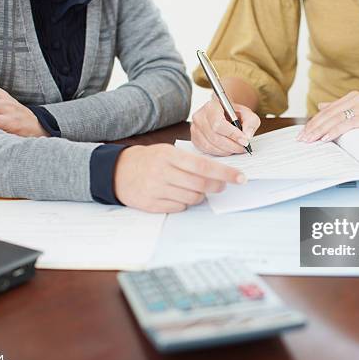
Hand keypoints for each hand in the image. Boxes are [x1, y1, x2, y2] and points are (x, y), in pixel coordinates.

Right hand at [114, 144, 246, 212]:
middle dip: (216, 186)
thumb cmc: (150, 160)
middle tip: (220, 186)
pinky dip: (185, 203)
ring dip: (200, 196)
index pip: (203, 165)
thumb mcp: (167, 152)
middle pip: (200, 184)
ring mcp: (156, 190)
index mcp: (169, 156)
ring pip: (191, 198)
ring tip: (195, 189)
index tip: (240, 178)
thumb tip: (218, 174)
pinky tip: (179, 195)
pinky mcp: (152, 205)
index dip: (224, 173)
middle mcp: (162, 172)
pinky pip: (179, 207)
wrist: (118, 171)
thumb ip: (189, 161)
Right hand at [191, 98, 259, 155]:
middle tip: (243, 148)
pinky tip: (227, 150)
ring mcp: (195, 128)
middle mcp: (200, 116)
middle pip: (214, 137)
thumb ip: (250, 123)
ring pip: (210, 146)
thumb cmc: (235, 114)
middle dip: (231, 145)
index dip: (232, 135)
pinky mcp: (195, 139)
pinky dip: (219, 153)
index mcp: (211, 106)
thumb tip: (246, 136)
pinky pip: (206, 150)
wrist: (225, 115)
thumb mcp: (247, 114)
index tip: (244, 141)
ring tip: (236, 149)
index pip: (218, 124)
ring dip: (226, 150)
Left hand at [298, 91, 358, 145]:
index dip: (313, 123)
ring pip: (335, 119)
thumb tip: (322, 106)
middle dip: (313, 128)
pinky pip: (348, 124)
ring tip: (309, 141)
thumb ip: (343, 111)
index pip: (327, 111)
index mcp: (353, 97)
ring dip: (320, 131)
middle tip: (301, 140)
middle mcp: (358, 98)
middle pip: (328, 114)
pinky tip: (325, 139)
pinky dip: (335, 132)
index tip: (302, 135)